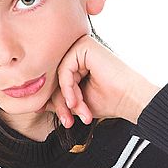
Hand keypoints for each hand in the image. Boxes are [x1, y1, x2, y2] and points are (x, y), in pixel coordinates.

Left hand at [39, 34, 160, 126]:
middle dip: (60, 103)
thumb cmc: (109, 100)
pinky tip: (76, 100)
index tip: (65, 121)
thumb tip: (37, 103)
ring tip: (78, 111)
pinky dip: (67, 88)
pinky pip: (64, 68)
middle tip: (69, 121)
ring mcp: (81, 46)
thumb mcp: (77, 102)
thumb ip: (58, 99)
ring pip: (58, 74)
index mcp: (78, 62)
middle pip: (55, 77)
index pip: (56, 81)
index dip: (58, 103)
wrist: (131, 100)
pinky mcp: (84, 46)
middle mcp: (79, 51)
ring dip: (65, 98)